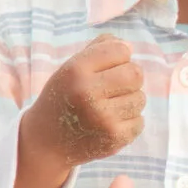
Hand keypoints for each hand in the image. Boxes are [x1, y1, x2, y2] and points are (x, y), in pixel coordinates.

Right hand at [15, 36, 144, 187]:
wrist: (47, 141)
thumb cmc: (65, 97)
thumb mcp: (71, 67)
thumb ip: (99, 49)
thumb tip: (128, 46)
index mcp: (76, 70)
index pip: (121, 50)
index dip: (120, 56)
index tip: (109, 66)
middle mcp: (88, 93)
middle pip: (135, 74)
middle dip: (129, 78)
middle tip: (114, 87)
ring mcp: (102, 118)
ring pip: (140, 98)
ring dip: (129, 100)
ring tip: (109, 106)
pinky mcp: (114, 138)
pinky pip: (140, 121)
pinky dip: (129, 121)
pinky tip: (110, 123)